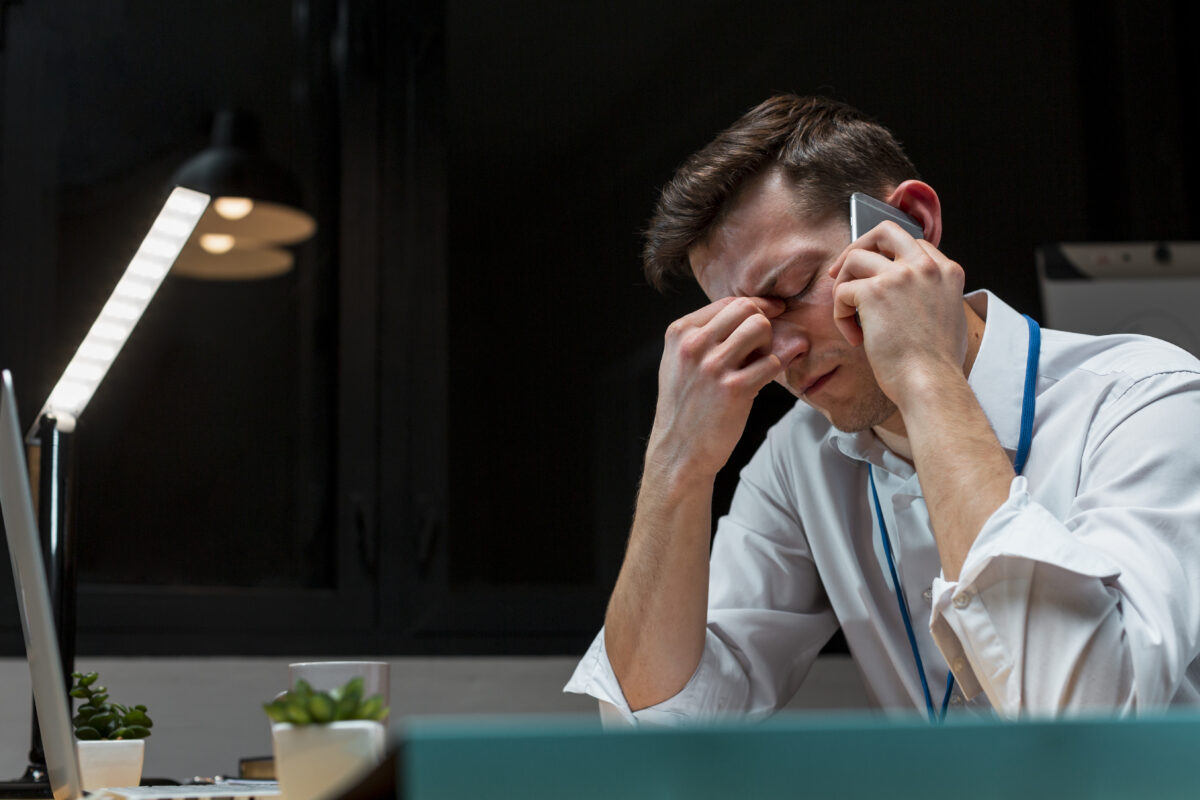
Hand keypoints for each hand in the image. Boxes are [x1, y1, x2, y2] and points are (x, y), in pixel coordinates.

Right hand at [648, 296, 783, 479]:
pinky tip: (769, 377)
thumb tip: (751, 314)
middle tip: (763, 346)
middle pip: (746, 309)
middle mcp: (693, 345)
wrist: (678, 451)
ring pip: (760, 328)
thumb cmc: (685, 407)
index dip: (757, 306)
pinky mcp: (734, 389)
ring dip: (769, 343)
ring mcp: (713, 366)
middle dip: (763, 322)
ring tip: (760, 362)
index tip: (773, 312)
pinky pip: (772, 361)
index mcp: (679, 333)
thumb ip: (704, 336)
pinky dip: (778, 367)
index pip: (728, 303)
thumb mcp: (680, 363)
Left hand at [827, 221, 967, 406]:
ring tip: (848, 316)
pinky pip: (842, 291)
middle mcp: (925, 266)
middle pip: (884, 231)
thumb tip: (911, 294)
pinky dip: (840, 316)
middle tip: (842, 272)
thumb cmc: (937, 364)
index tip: (875, 277)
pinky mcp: (874, 292)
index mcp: (947, 271)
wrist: (930, 383)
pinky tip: (855, 338)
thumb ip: (933, 295)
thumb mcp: (949, 317)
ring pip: (855, 258)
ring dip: (843, 285)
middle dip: (858, 245)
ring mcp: (900, 276)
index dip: (888, 257)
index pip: (912, 244)